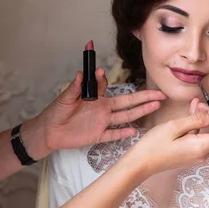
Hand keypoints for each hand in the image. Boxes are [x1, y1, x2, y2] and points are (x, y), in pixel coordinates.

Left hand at [31, 69, 166, 156]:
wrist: (49, 131)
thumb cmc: (57, 112)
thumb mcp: (65, 97)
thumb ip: (75, 86)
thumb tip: (82, 73)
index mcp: (95, 97)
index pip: (105, 86)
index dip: (103, 78)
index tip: (100, 72)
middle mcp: (103, 109)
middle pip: (127, 102)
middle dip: (144, 97)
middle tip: (159, 93)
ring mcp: (102, 122)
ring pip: (125, 117)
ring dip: (140, 111)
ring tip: (156, 105)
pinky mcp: (97, 135)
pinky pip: (112, 135)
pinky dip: (123, 134)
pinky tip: (135, 131)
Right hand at [122, 104, 208, 177]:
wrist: (140, 163)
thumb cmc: (154, 146)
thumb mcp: (175, 127)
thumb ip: (198, 119)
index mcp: (202, 147)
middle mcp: (203, 153)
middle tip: (203, 103)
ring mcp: (197, 154)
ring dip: (206, 118)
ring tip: (196, 104)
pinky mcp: (191, 152)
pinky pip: (201, 137)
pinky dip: (199, 124)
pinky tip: (191, 111)